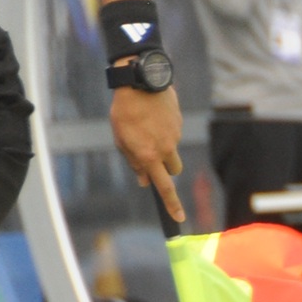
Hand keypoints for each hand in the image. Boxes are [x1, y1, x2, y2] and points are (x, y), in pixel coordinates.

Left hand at [110, 86, 184, 223]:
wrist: (140, 83)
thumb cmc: (125, 113)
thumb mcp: (121, 140)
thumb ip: (134, 162)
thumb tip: (144, 180)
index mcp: (148, 156)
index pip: (164, 187)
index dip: (171, 204)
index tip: (179, 218)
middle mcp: (166, 148)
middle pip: (173, 170)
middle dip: (165, 169)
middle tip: (151, 158)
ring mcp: (175, 135)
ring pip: (173, 151)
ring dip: (164, 149)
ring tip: (147, 128)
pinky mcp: (179, 122)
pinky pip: (173, 133)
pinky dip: (164, 129)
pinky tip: (151, 116)